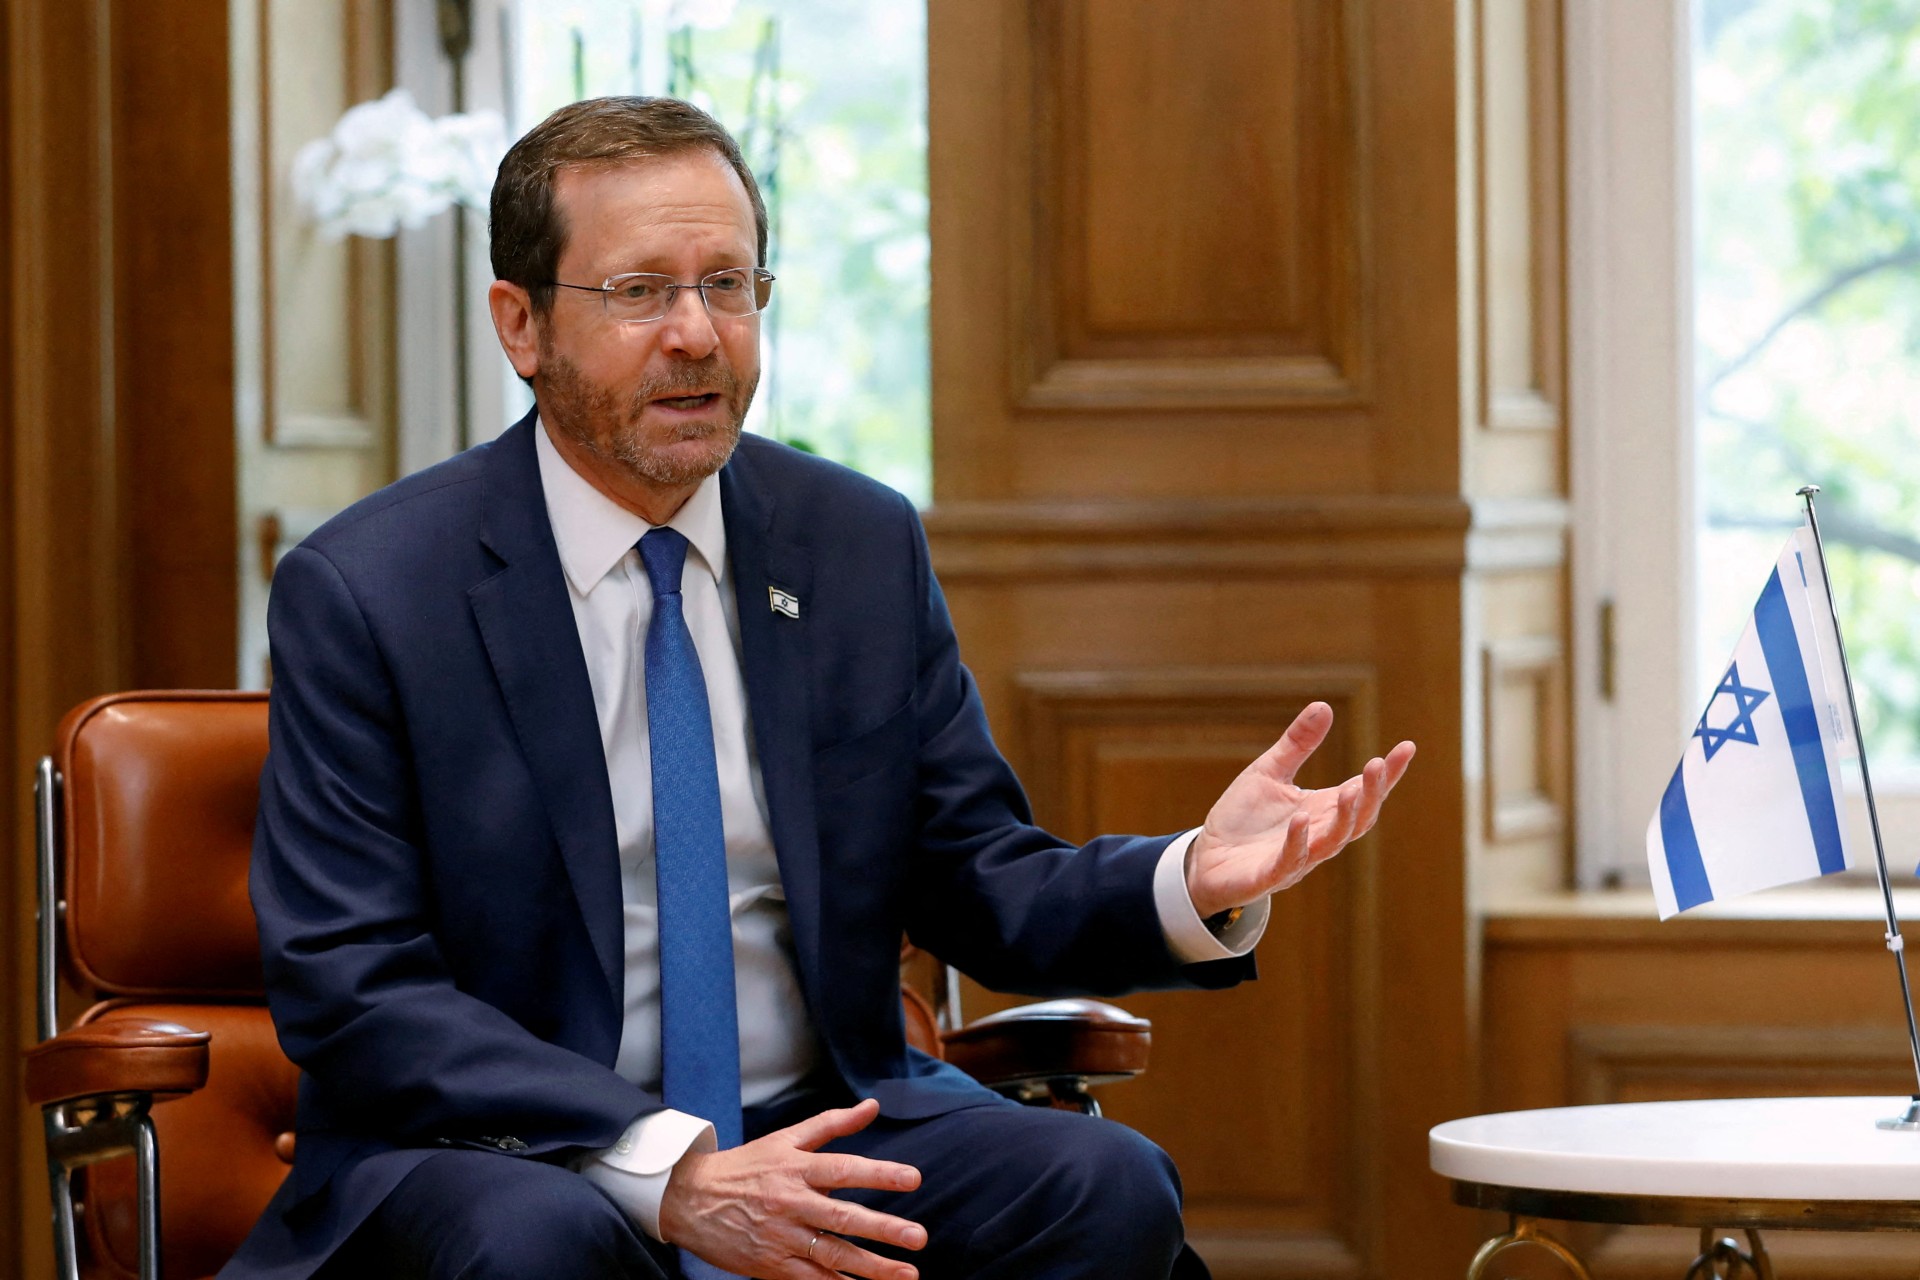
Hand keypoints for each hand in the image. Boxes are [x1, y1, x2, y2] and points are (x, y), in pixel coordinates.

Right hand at [658, 1097, 925, 1278]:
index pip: (844, 1169)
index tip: (913, 1178)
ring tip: (907, 1274)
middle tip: (919, 1237)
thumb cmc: (745, 1166)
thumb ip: (832, 1124)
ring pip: (832, 1255)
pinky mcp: (770, 1266)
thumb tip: (873, 1106)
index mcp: (796, 1168)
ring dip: (871, 1268)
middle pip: (843, 1217)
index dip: (879, 1173)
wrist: (689, 1199)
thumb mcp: (785, 1139)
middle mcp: (791, 1203)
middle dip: (883, 1229)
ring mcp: (781, 1237)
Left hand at [1186, 701, 1413, 918]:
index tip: (1406, 748)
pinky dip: (1298, 841)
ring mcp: (1298, 858)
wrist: (1207, 859)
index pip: (1362, 792)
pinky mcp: (1270, 875)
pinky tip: (1302, 819)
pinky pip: (1290, 860)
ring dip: (1344, 818)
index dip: (1386, 774)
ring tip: (1352, 791)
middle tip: (1379, 765)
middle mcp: (1318, 836)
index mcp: (1322, 810)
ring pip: (1332, 841)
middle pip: (1357, 818)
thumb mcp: (1269, 772)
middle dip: (1372, 794)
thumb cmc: (1242, 819)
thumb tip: (1324, 705)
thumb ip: (1297, 744)